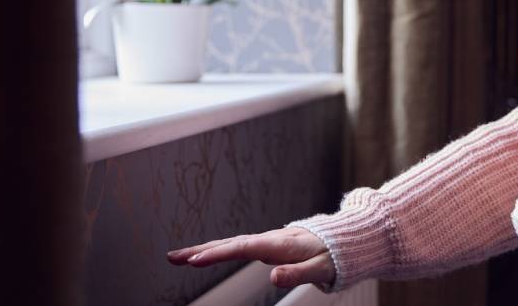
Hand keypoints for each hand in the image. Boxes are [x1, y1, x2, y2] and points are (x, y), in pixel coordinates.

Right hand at [167, 227, 334, 288]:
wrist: (344, 239)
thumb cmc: (334, 255)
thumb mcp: (321, 269)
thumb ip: (298, 274)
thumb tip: (272, 278)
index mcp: (280, 244)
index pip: (243, 247)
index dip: (219, 253)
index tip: (196, 260)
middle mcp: (270, 239)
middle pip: (230, 243)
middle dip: (201, 251)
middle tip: (173, 258)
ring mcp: (267, 241)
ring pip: (231, 244)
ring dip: (205, 249)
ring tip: (179, 257)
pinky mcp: (267, 245)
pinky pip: (237, 246)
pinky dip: (218, 249)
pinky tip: (205, 254)